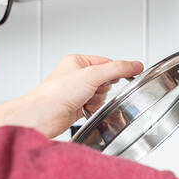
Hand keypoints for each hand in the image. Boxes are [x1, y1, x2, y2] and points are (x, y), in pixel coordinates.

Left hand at [10, 54, 142, 138]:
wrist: (43, 116)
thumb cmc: (57, 93)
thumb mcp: (92, 75)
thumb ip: (117, 69)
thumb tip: (135, 65)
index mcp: (77, 62)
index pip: (107, 63)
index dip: (116, 72)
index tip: (128, 76)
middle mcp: (76, 75)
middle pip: (106, 81)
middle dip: (103, 89)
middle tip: (93, 90)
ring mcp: (77, 91)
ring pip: (102, 95)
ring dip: (98, 100)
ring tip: (86, 101)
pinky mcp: (77, 106)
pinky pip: (95, 106)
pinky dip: (93, 109)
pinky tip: (84, 110)